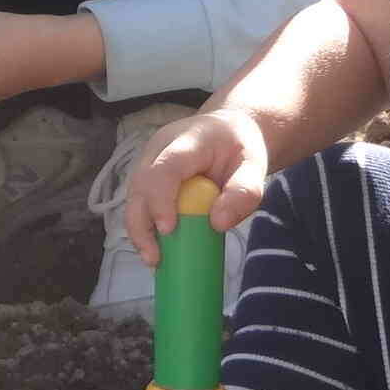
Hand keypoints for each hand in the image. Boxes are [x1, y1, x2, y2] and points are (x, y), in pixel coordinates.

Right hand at [124, 108, 268, 264]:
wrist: (229, 129)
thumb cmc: (240, 147)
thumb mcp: (256, 165)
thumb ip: (245, 192)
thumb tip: (218, 223)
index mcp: (187, 141)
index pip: (164, 168)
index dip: (160, 200)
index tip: (168, 231)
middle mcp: (159, 150)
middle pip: (138, 186)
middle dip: (141, 225)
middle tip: (155, 259)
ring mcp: (148, 163)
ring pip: (133, 198)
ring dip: (139, 231)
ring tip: (154, 260)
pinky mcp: (147, 178)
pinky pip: (139, 205)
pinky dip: (145, 228)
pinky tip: (156, 249)